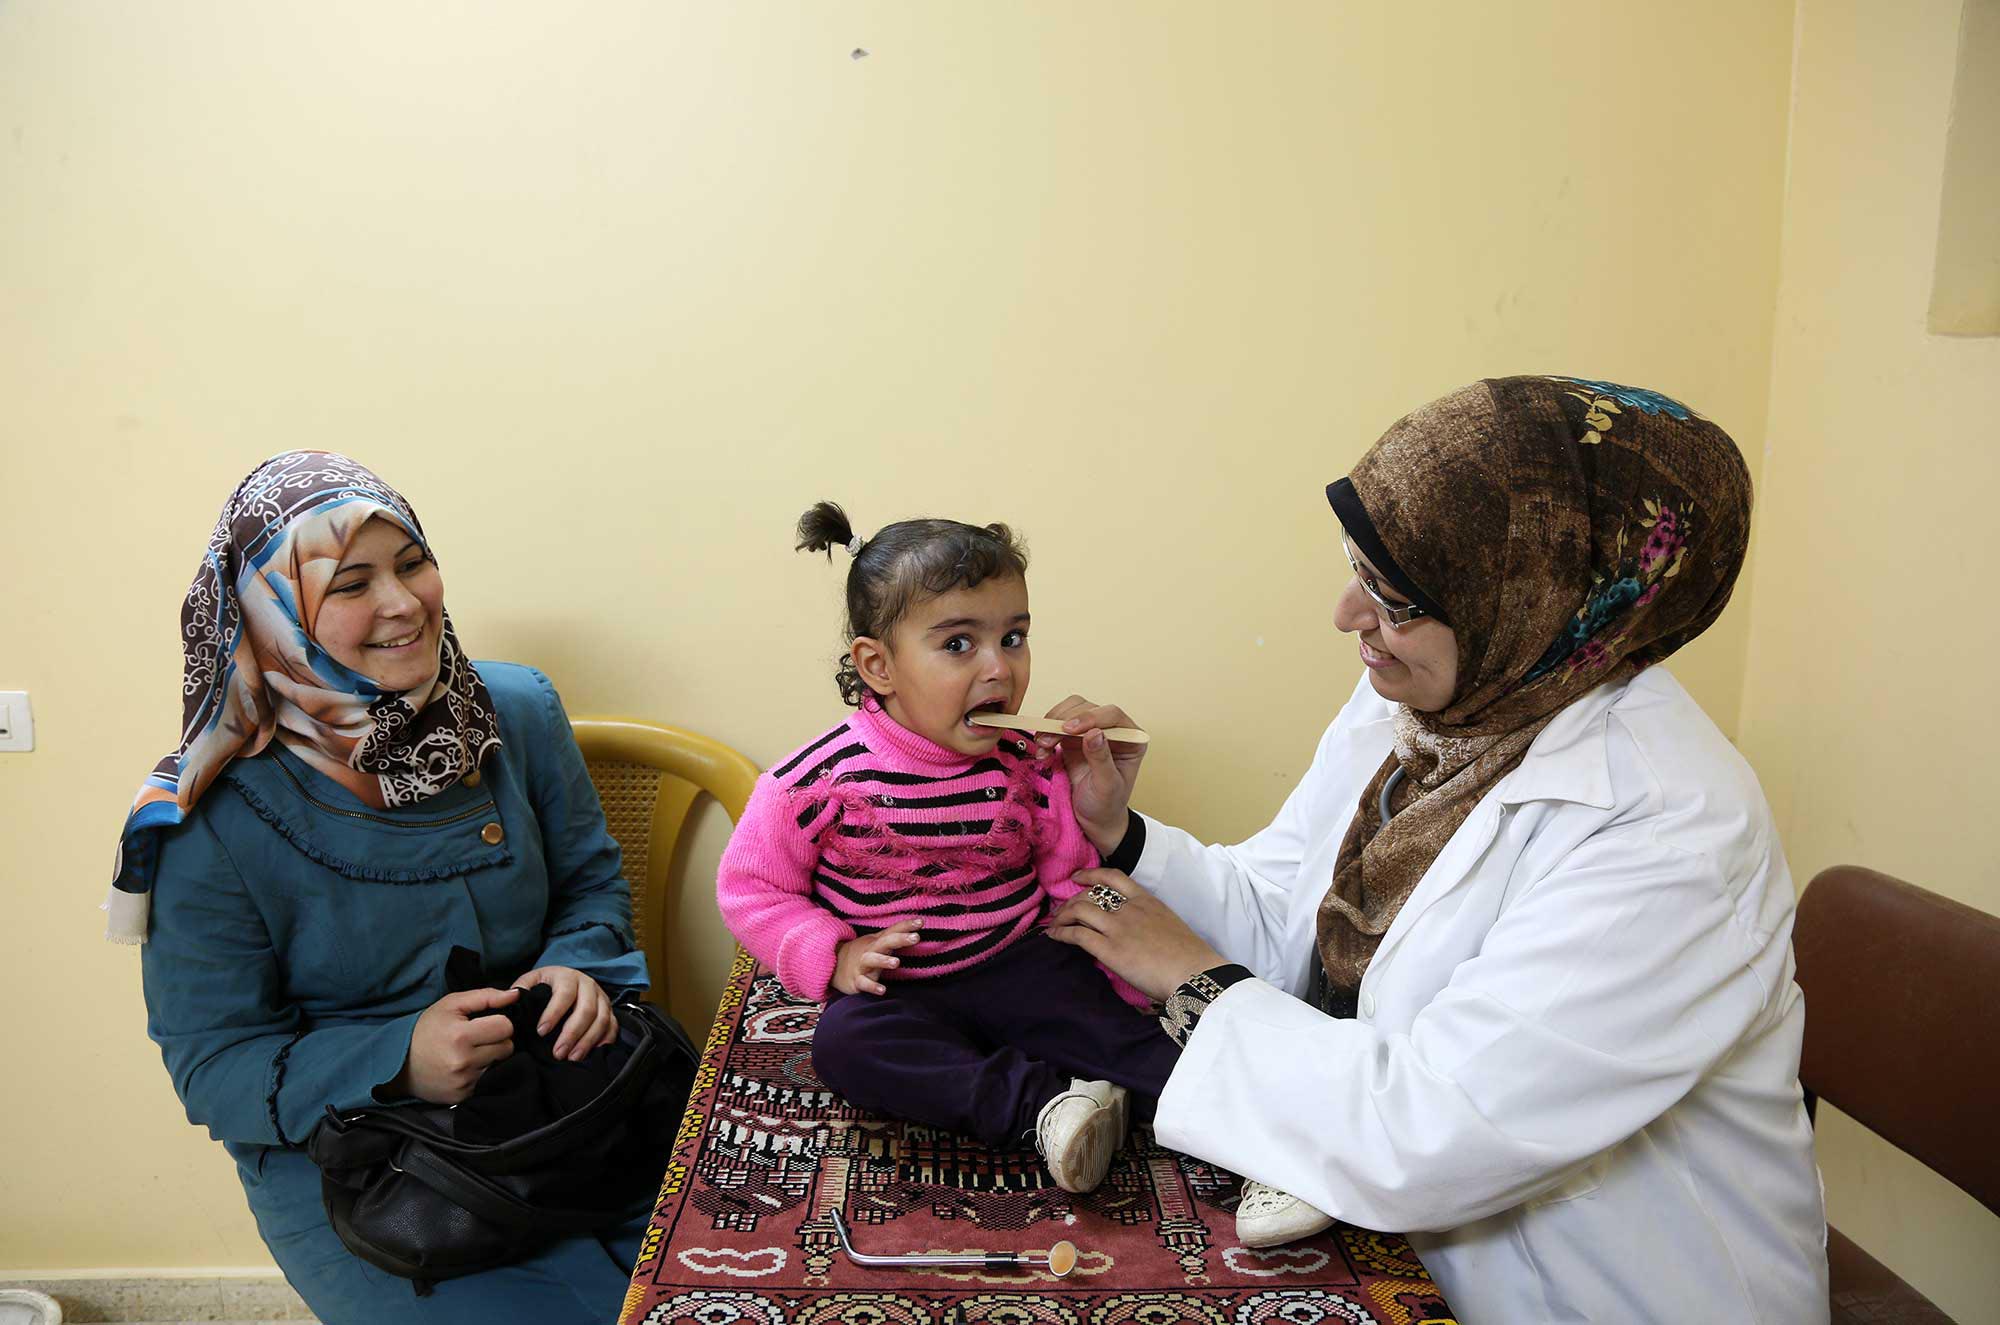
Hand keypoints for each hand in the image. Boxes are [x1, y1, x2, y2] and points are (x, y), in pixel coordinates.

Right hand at [390, 986, 520, 1103]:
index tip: (487, 1023)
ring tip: (471, 1052)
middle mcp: (463, 1062)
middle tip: (478, 1038)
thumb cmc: (427, 1029)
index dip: (500, 1022)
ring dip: (491, 1058)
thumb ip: (487, 996)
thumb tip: (516, 994)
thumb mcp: (451, 1004)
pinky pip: (488, 1081)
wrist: (399, 1063)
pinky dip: (482, 1073)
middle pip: (507, 1047)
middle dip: (497, 1040)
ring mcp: (463, 1082)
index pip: (506, 1027)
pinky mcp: (463, 1096)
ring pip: (500, 1065)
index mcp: (461, 1036)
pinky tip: (466, 1067)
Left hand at [515, 965, 619, 1060]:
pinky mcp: (609, 1009)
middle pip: (586, 1010)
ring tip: (573, 1057)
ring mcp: (601, 997)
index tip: (541, 1032)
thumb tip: (511, 998)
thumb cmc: (547, 984)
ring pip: (602, 1019)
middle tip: (558, 1053)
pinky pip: (613, 1025)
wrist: (567, 978)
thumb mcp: (532, 980)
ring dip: (588, 1041)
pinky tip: (594, 1052)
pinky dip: (606, 1039)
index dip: (553, 1014)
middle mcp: (588, 985)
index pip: (564, 994)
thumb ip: (521, 988)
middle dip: (572, 1034)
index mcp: (568, 977)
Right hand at [833, 920, 922, 995]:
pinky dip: (872, 986)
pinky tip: (883, 990)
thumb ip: (897, 935)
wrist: (834, 966)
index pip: (893, 931)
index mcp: (878, 941)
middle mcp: (871, 950)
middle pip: (885, 942)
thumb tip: (920, 925)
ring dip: (884, 960)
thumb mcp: (879, 942)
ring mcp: (862, 965)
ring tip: (896, 962)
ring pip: (872, 960)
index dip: (907, 925)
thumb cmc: (865, 953)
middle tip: (916, 937)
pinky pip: (864, 983)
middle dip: (900, 939)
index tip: (921, 921)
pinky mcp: (856, 980)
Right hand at [1035, 695, 1147, 854]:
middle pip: (1087, 708)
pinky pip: (1056, 725)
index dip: (1089, 717)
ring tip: (1042, 746)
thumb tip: (1094, 732)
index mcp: (1130, 739)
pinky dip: (1046, 734)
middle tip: (1047, 740)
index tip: (1069, 729)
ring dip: (1051, 724)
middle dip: (1064, 721)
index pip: (1111, 714)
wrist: (1094, 821)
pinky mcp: (1073, 739)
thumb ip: (1101, 759)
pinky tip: (1042, 752)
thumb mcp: (1107, 786)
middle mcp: (1112, 731)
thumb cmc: (1106, 805)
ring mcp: (1090, 733)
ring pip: (1069, 711)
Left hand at [1046, 869, 1225, 1002]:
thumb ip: (1151, 925)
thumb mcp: (1171, 928)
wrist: (1195, 973)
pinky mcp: (1109, 949)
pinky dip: (1061, 933)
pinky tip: (1053, 936)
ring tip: (1054, 924)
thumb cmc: (1190, 958)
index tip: (1078, 877)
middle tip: (1062, 910)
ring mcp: (1118, 928)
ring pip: (1079, 910)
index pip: (1114, 876)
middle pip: (1091, 894)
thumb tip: (1140, 937)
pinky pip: (1077, 934)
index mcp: (1148, 901)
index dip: (1091, 874)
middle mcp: (1130, 909)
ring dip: (1062, 916)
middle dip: (1072, 901)